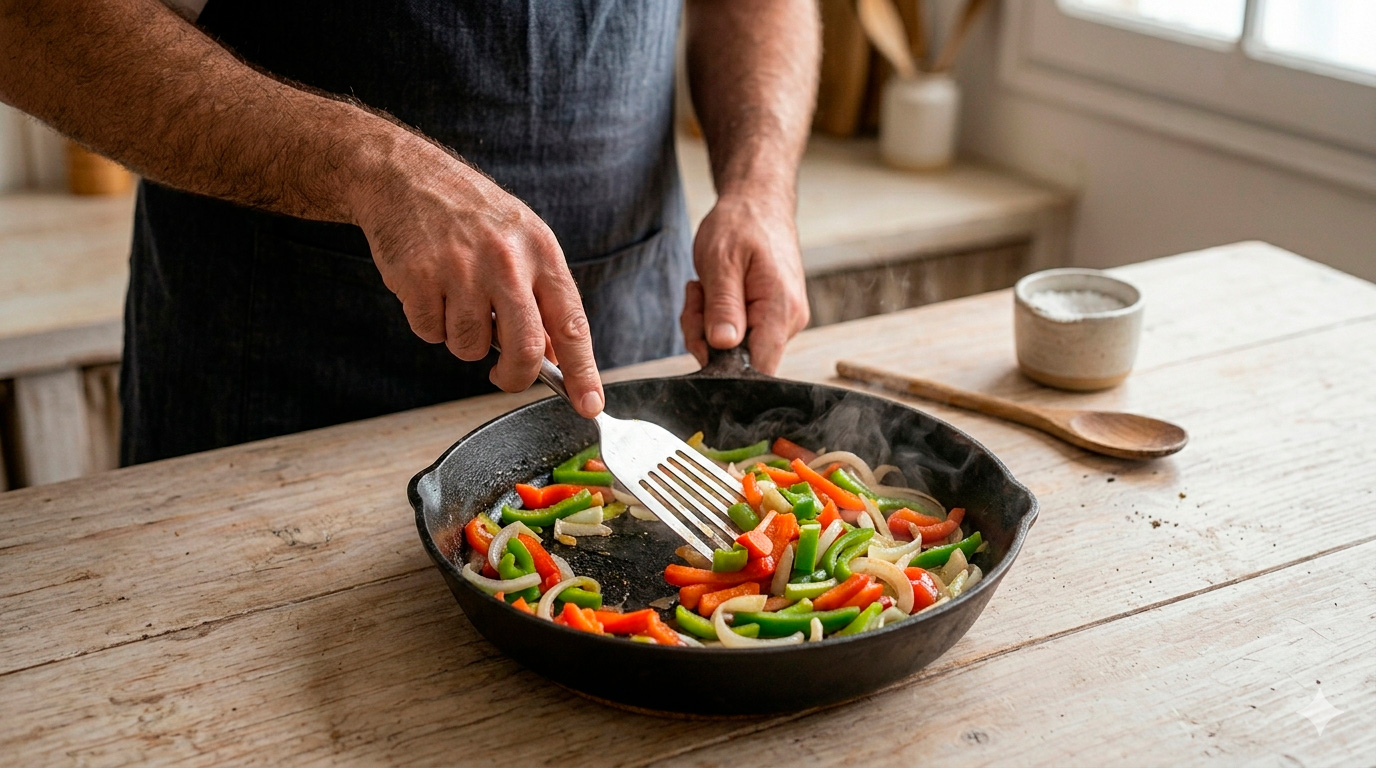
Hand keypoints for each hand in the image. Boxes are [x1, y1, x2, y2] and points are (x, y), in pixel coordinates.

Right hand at [346, 134, 603, 415]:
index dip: (583, 372)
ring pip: (470, 348)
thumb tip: (557, 357)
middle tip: (503, 376)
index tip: (589, 404)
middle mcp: (506, 261)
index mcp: (541, 251)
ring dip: (462, 340)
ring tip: (455, 299)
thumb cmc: (471, 215)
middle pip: (525, 350)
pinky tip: (429, 288)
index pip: (571, 324)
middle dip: (515, 377)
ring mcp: (462, 270)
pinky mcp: (419, 278)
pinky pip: (430, 334)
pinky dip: (429, 323)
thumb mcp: (522, 240)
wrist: (406, 176)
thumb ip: (541, 296)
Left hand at [680, 192, 808, 373]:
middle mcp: (788, 321)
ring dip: (707, 323)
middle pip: (741, 361)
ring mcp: (781, 321)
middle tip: (697, 297)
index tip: (702, 337)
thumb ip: (722, 306)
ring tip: (705, 287)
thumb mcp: (721, 262)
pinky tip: (713, 292)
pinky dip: (715, 318)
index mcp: (781, 309)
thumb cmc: (742, 225)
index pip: (759, 369)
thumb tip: (722, 346)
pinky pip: (736, 335)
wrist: (757, 204)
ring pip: (734, 348)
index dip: (725, 366)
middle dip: (707, 337)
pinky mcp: (770, 318)